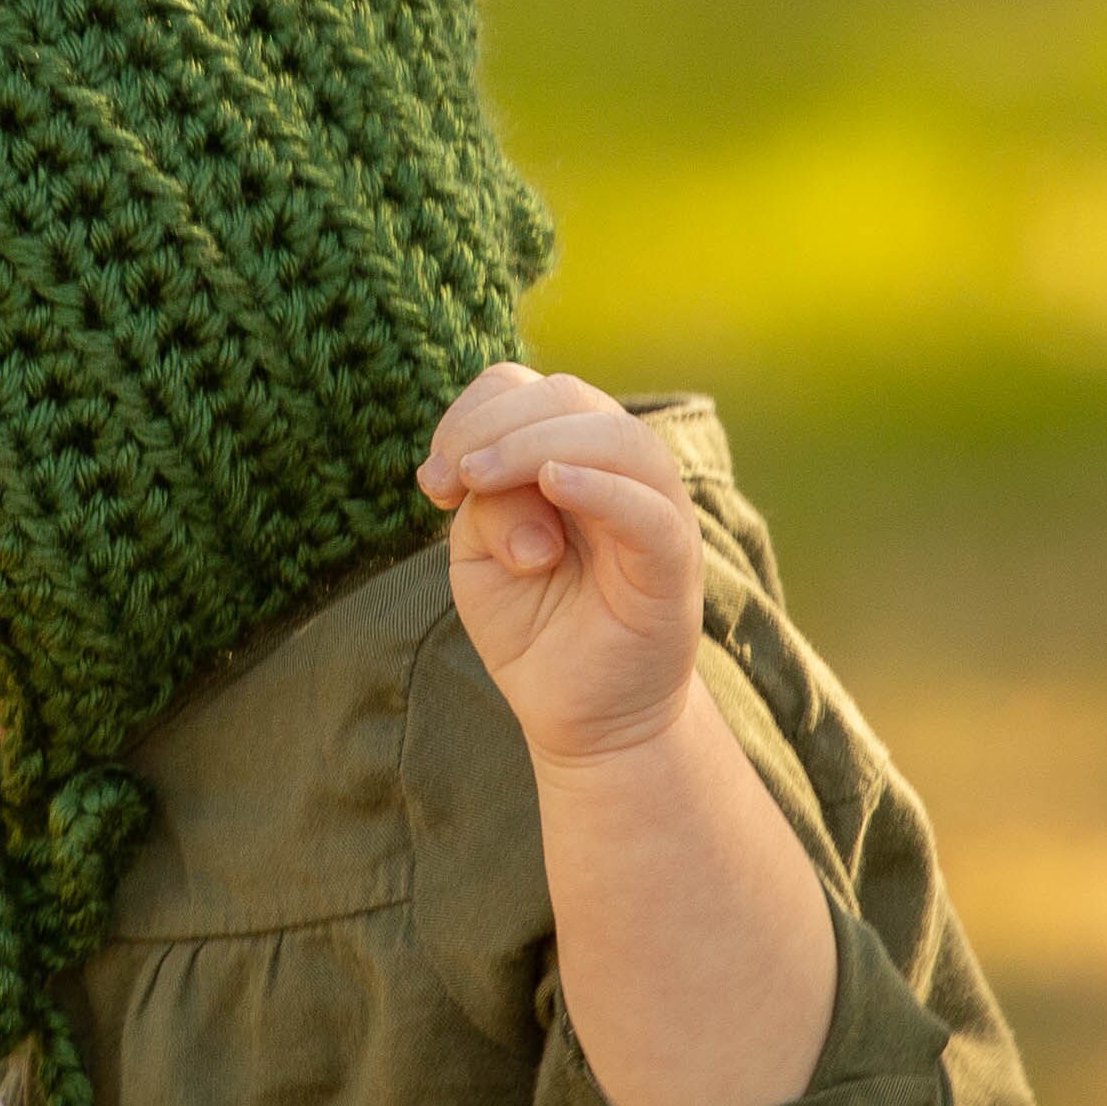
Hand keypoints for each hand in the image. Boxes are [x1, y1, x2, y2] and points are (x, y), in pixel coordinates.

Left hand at [418, 363, 705, 767]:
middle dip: (494, 426)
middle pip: (567, 397)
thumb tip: (500, 475)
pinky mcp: (672, 562)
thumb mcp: (479, 559)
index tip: (434, 481)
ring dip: (534, 444)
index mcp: (569, 455)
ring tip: (481, 479)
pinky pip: (647, 509)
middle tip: (452, 481)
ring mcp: (654, 511)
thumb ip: (484, 507)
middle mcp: (618, 470)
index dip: (473, 414)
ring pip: (615, 438)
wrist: (583, 716)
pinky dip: (600, 486)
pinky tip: (552, 484)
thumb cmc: (532, 626)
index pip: (526, 389)